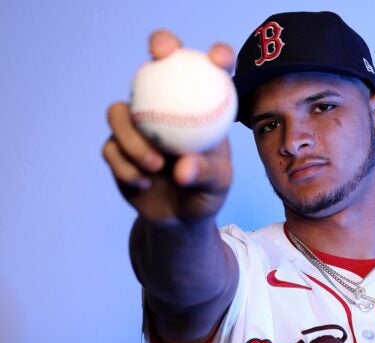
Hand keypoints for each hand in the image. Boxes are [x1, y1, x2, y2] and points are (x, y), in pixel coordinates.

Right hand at [102, 30, 235, 224]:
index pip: (209, 73)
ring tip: (154, 164)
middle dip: (159, 46)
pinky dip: (126, 167)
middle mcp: (165, 107)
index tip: (219, 60)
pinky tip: (142, 183)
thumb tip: (183, 166)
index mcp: (197, 109)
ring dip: (133, 138)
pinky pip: (111, 148)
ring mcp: (137, 124)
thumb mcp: (216, 186)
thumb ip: (205, 173)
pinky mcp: (116, 146)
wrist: (178, 220)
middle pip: (157, 65)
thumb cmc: (206, 195)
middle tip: (158, 58)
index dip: (215, 55)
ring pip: (120, 112)